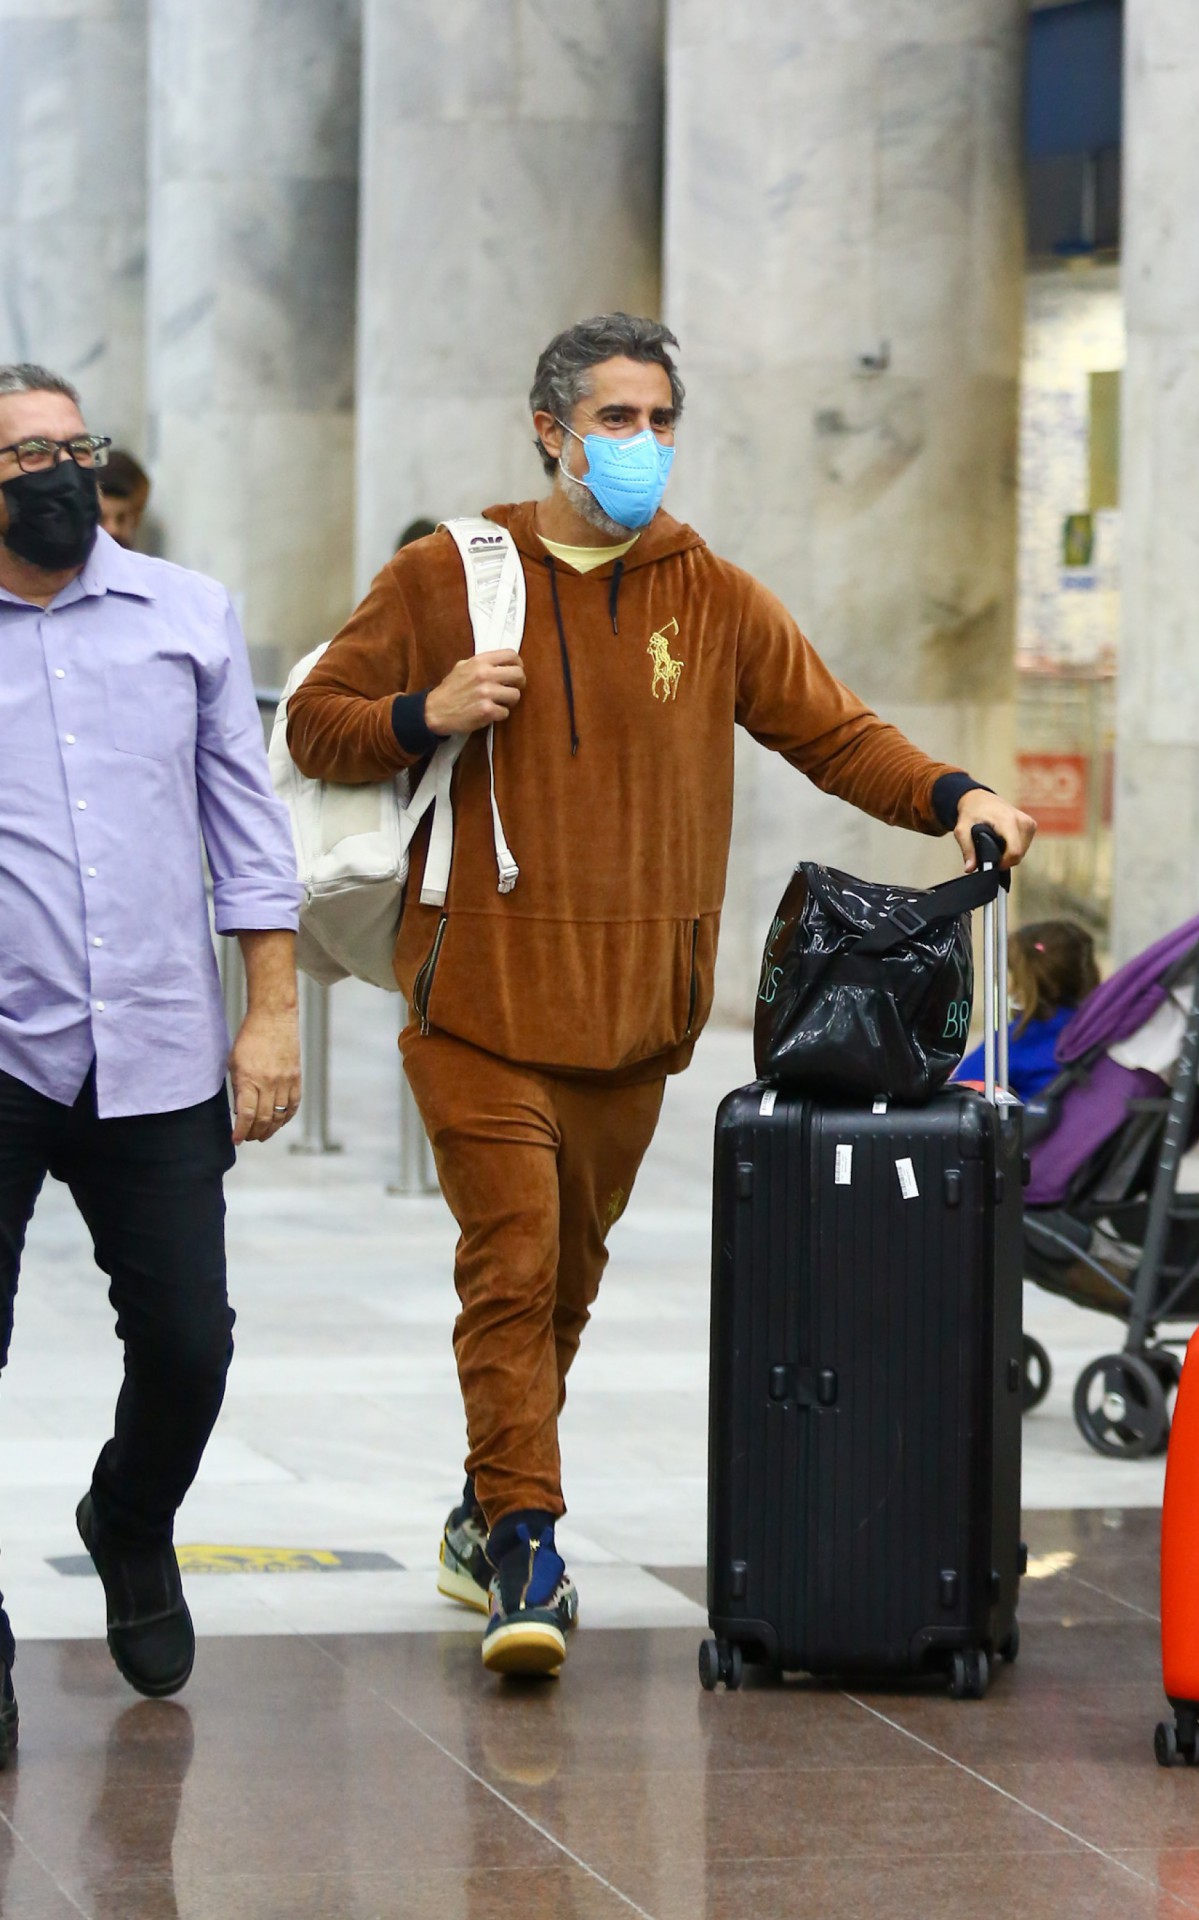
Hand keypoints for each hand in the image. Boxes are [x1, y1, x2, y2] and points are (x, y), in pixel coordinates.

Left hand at [229, 1006, 300, 1144]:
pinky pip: (293, 1105)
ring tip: (262, 1134)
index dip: (241, 1132)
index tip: (236, 1140)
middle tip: (248, 1137)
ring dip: (270, 1129)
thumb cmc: (250, 1038)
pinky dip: (286, 1117)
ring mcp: (285, 1082)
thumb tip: (240, 1111)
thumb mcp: (234, 1063)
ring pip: (279, 1116)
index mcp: (249, 1079)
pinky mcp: (296, 1078)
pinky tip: (279, 1121)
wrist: (273, 1018)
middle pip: (263, 1120)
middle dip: (254, 1133)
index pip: (246, 1115)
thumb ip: (238, 1088)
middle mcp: (268, 1083)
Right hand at [424, 651, 524, 735]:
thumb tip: (502, 663)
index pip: (511, 655)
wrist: (436, 710)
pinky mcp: (487, 710)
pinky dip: (500, 714)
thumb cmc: (451, 689)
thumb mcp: (462, 666)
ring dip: (509, 701)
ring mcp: (486, 693)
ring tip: (499, 702)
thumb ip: (482, 663)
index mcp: (480, 661)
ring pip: (515, 695)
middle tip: (513, 688)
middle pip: (519, 674)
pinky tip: (490, 712)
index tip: (516, 671)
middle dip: (519, 683)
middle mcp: (484, 675)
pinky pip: (506, 712)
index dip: (518, 664)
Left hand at [954, 789, 1036, 872]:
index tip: (993, 864)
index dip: (1004, 862)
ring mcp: (1029, 822)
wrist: (980, 798)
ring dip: (1009, 854)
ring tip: (995, 844)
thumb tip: (970, 868)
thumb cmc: (972, 811)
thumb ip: (967, 849)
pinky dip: (1014, 847)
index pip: (1015, 851)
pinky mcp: (1031, 824)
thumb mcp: (962, 830)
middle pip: (1019, 854)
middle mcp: (1022, 820)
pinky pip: (1025, 845)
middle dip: (1005, 859)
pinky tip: (1003, 841)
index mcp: (1008, 820)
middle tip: (990, 852)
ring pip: (1023, 851)